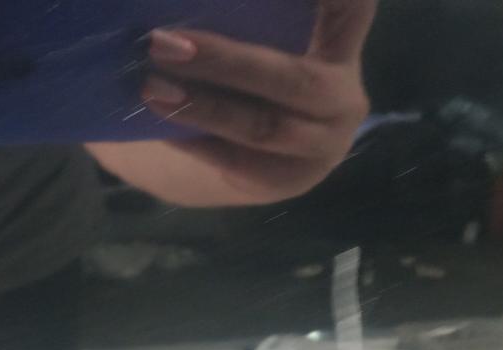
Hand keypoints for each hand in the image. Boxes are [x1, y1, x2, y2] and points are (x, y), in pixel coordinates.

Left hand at [141, 0, 375, 204]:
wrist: (259, 148)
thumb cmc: (251, 68)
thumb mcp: (263, 36)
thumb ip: (248, 20)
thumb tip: (166, 10)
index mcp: (344, 35)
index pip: (352, 6)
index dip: (334, 0)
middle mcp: (344, 91)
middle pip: (293, 78)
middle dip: (225, 62)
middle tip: (160, 44)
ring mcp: (324, 142)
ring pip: (264, 128)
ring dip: (202, 108)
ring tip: (150, 90)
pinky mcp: (288, 179)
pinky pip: (240, 163)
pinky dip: (195, 142)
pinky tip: (157, 125)